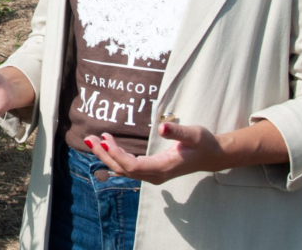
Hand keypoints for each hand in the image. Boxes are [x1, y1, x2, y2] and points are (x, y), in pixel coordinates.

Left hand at [83, 123, 226, 184]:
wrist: (212, 156)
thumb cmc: (204, 144)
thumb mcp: (194, 134)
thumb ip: (178, 132)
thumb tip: (162, 127)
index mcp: (163, 168)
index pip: (133, 166)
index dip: (117, 155)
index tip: (105, 140)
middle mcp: (155, 175)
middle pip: (123, 169)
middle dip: (104, 154)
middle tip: (89, 138)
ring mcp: (152, 175)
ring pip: (123, 169)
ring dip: (106, 155)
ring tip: (92, 140)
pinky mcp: (150, 171)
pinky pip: (128, 167)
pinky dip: (115, 156)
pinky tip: (106, 145)